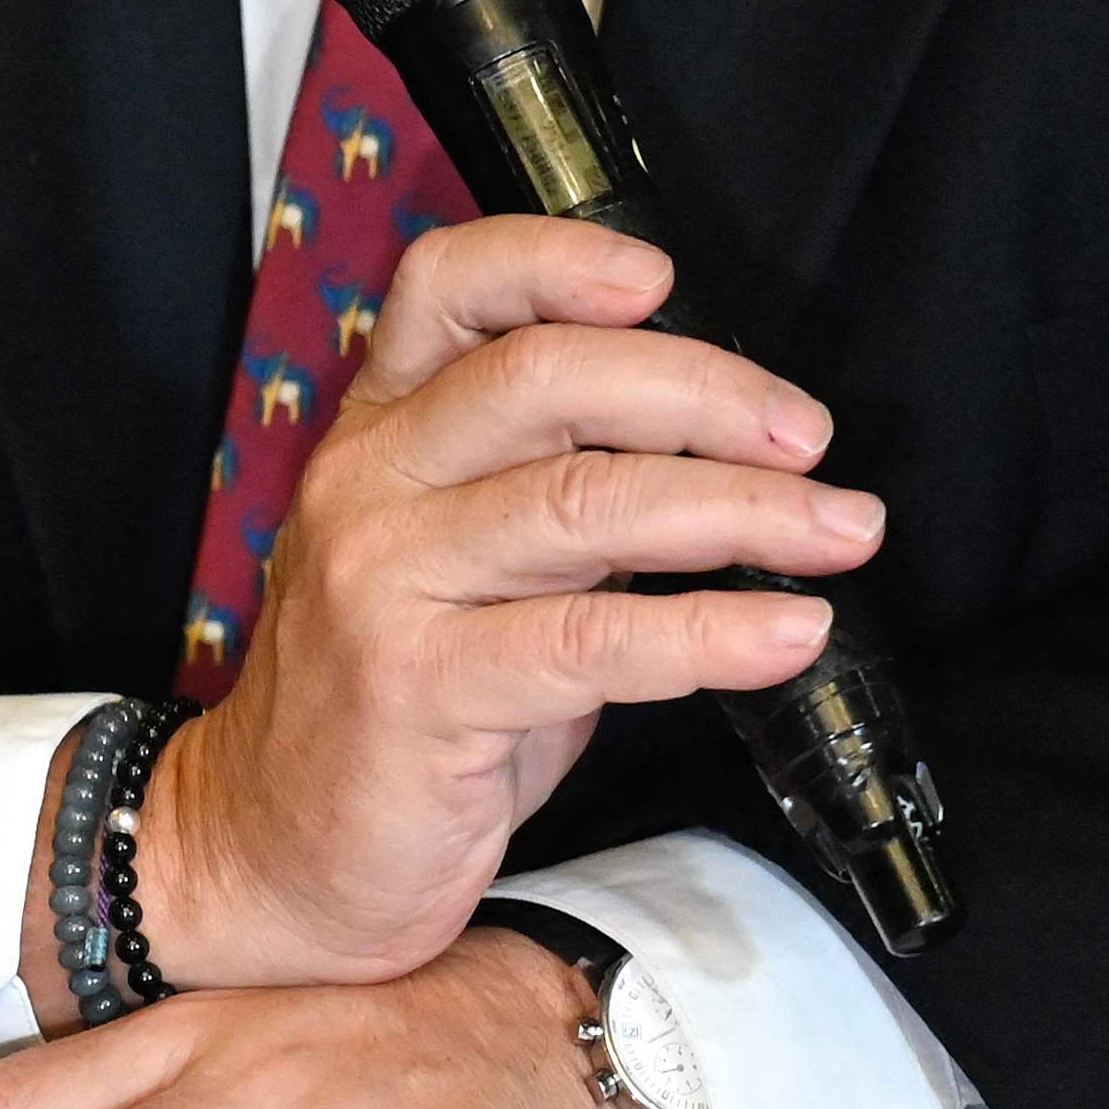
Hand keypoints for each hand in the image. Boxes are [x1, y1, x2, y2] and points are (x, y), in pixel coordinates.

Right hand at [138, 217, 879, 989]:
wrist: (270, 847)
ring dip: (739, 509)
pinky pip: (594, 643)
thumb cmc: (394, 705)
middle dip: (701, 392)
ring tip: (838, 529)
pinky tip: (785, 635)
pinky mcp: (420, 690)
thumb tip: (722, 454)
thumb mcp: (456, 567)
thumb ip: (552, 493)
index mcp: (376, 433)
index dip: (556, 261)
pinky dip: (712, 633)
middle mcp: (370, 486)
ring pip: (584, 502)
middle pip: (544, 379)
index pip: (444, 290)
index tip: (663, 280)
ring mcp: (386, 584)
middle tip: (807, 435)